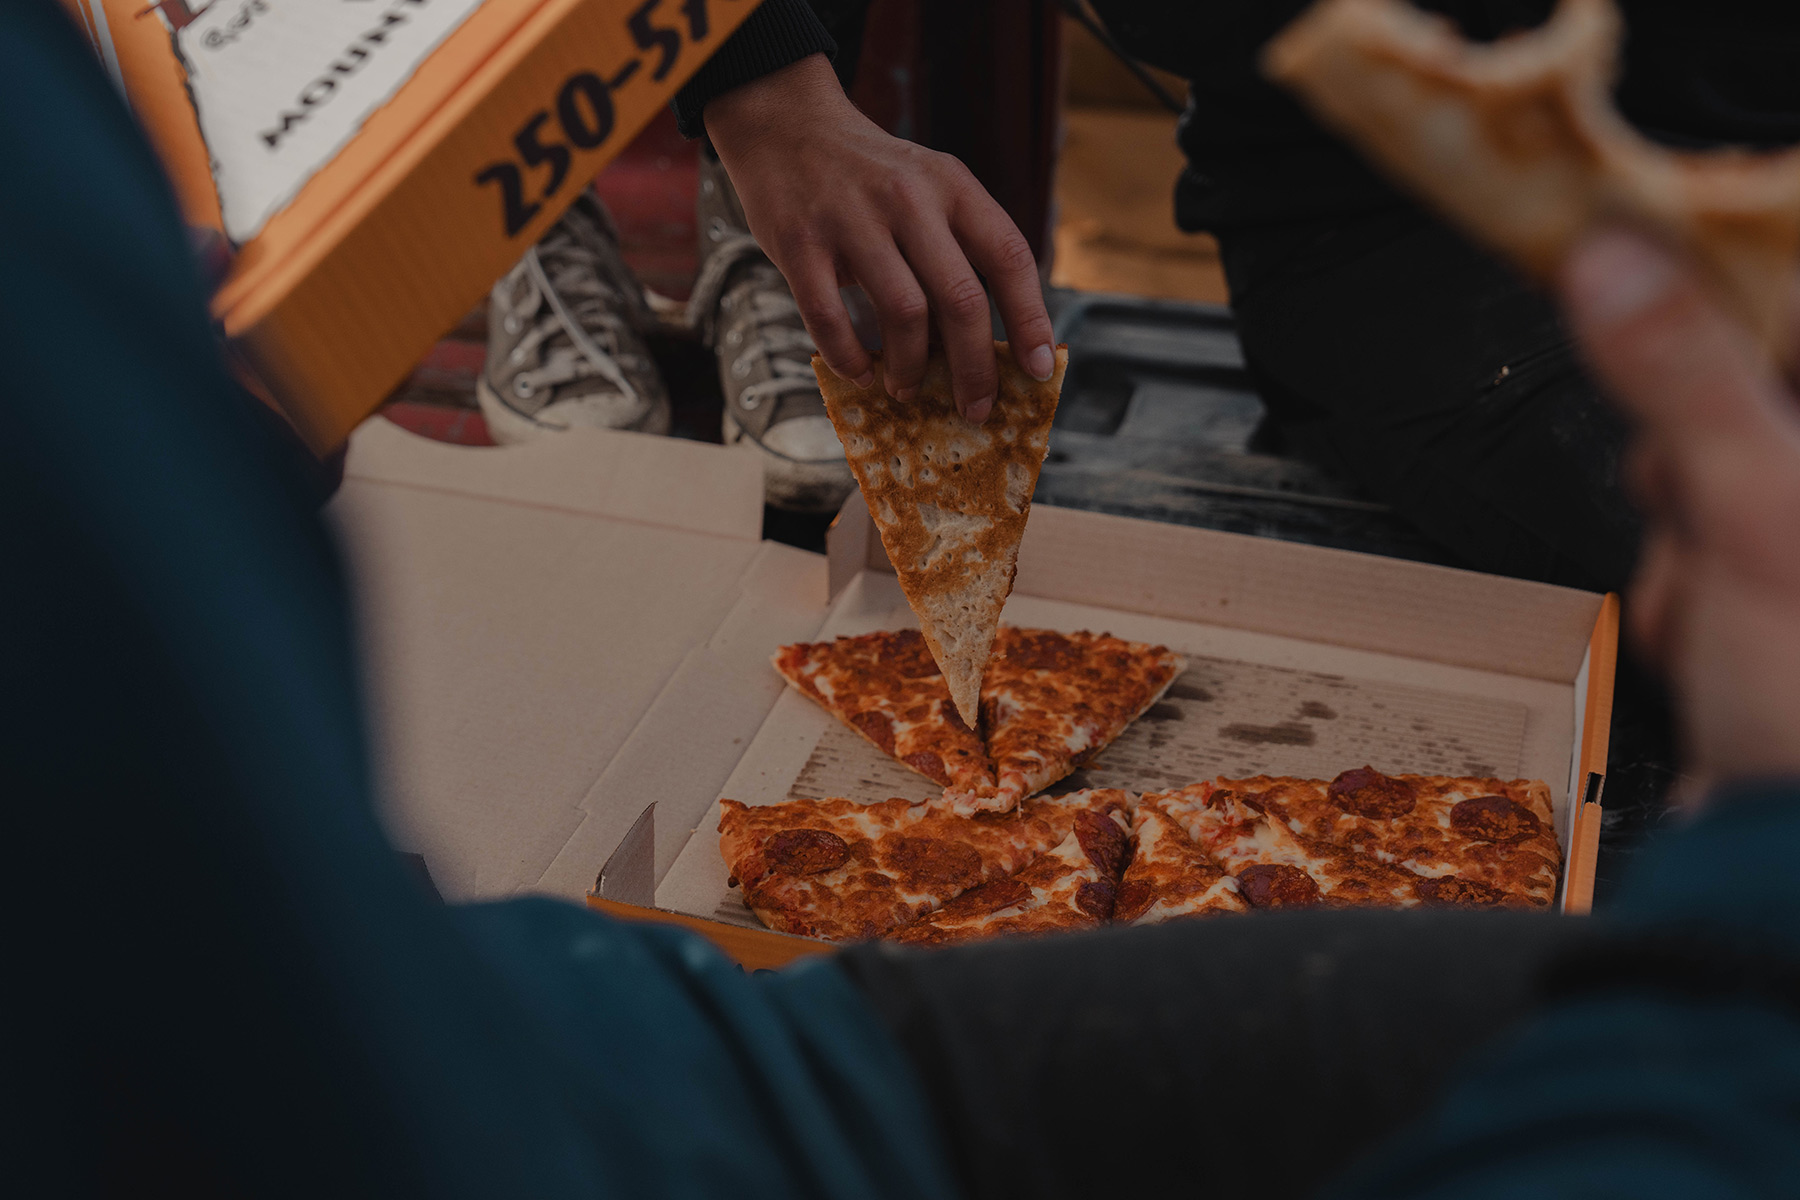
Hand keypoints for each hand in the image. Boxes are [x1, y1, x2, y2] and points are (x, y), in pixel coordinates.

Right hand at [704, 54, 1055, 422]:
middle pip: (961, 299)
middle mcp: (909, 199)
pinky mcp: (801, 243)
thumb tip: (983, 347)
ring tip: (907, 389)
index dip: (1030, 319)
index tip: (1039, 370)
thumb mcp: (928, 189)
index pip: (1009, 256)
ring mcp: (852, 219)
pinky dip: (849, 358)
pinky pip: (830, 319)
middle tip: (975, 408)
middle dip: (974, 367)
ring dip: (910, 368)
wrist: (787, 127)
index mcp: (952, 186)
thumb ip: (956, 250)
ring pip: (903, 314)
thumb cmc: (871, 178)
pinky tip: (861, 372)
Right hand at [1560, 230, 1799, 793]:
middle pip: (1750, 405)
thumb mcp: (1759, 515)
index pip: (1776, 329)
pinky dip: (1687, 592)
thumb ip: (1686, 378)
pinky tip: (1711, 644)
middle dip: (1697, 474)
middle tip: (1712, 529)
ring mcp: (1797, 539)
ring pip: (1718, 483)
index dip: (1727, 334)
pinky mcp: (1781, 590)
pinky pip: (1709, 550)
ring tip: (1719, 618)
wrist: (1790, 862)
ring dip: (1683, 545)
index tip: (1682, 358)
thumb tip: (1614, 256)